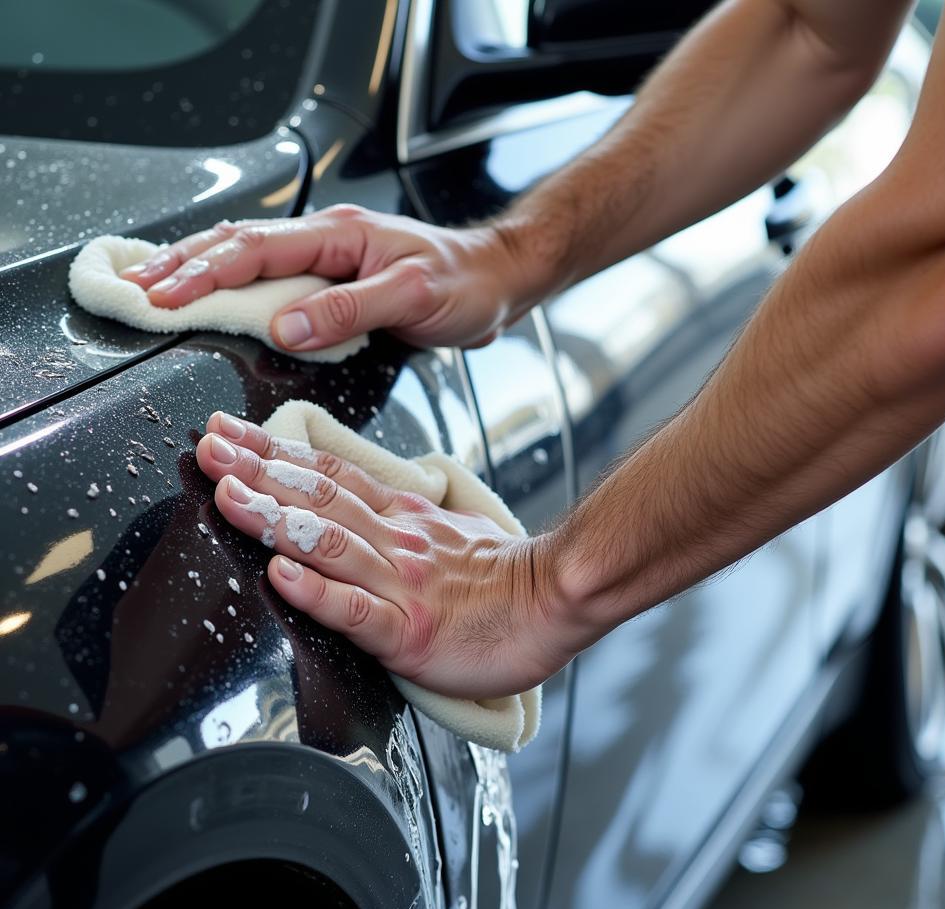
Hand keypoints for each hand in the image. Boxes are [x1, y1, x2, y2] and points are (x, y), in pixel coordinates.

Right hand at [119, 205, 530, 352]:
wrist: (496, 281)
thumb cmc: (464, 285)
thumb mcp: (413, 296)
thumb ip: (350, 310)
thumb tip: (283, 327)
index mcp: (339, 236)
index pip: (256, 250)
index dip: (205, 273)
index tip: (164, 295)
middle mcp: (327, 241)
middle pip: (238, 244)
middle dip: (184, 265)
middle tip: (138, 289)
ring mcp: (328, 260)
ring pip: (250, 258)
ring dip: (201, 270)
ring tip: (156, 285)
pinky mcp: (335, 282)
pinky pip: (274, 280)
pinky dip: (236, 287)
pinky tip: (215, 296)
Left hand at [194, 411, 577, 697]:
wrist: (556, 602)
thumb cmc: (502, 576)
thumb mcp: (447, 528)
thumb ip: (399, 517)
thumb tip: (356, 506)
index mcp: (402, 518)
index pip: (330, 475)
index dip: (275, 452)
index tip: (229, 431)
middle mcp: (395, 541)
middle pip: (319, 498)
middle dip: (257, 471)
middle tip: (209, 447)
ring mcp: (402, 584)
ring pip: (330, 544)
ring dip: (275, 519)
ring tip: (228, 498)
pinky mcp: (411, 632)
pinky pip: (358, 611)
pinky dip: (318, 593)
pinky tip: (282, 579)